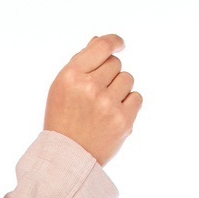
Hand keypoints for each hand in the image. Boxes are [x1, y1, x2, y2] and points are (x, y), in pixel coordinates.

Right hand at [44, 34, 141, 165]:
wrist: (67, 157)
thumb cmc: (63, 118)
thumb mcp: (62, 87)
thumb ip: (81, 63)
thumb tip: (100, 40)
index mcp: (70, 76)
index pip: (101, 47)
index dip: (114, 42)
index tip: (120, 44)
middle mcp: (89, 87)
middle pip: (115, 63)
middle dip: (109, 74)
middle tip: (96, 93)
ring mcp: (107, 104)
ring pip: (127, 79)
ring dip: (119, 89)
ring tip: (104, 106)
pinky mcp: (122, 120)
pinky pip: (137, 97)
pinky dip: (128, 104)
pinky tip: (113, 115)